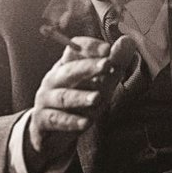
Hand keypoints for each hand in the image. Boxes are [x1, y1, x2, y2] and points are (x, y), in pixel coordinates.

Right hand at [29, 35, 135, 153]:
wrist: (52, 133)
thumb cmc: (80, 101)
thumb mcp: (100, 82)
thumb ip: (114, 62)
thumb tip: (128, 40)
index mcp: (66, 65)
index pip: (74, 49)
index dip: (90, 47)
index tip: (108, 49)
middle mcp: (54, 79)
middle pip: (70, 70)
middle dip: (88, 67)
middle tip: (107, 65)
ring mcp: (46, 100)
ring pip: (64, 97)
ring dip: (80, 96)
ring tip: (97, 98)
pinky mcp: (43, 121)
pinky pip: (57, 120)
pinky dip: (71, 121)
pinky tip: (86, 123)